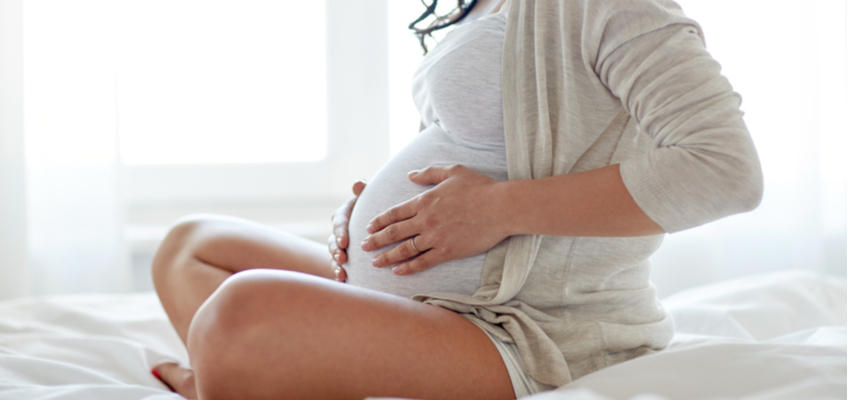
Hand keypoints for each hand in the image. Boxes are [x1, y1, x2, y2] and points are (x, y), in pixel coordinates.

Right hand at [328, 180, 365, 281]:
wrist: (377, 223)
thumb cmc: (372, 204)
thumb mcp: (369, 196)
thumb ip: (364, 190)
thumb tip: (359, 183)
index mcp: (344, 214)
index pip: (339, 221)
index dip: (340, 231)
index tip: (345, 241)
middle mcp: (338, 230)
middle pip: (332, 241)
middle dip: (335, 250)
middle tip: (342, 258)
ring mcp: (339, 245)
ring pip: (333, 255)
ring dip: (336, 264)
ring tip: (342, 273)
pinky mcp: (344, 257)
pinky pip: (339, 266)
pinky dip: (339, 274)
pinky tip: (344, 281)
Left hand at [361, 165, 508, 274]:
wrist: (500, 207)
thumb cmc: (479, 187)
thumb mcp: (452, 171)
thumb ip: (428, 173)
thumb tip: (410, 175)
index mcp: (425, 201)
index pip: (395, 213)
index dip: (379, 221)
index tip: (369, 227)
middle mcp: (426, 220)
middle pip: (394, 232)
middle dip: (376, 240)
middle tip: (363, 246)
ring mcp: (435, 237)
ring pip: (404, 249)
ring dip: (387, 256)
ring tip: (374, 262)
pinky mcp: (447, 251)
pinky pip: (423, 262)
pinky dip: (409, 267)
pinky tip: (398, 271)